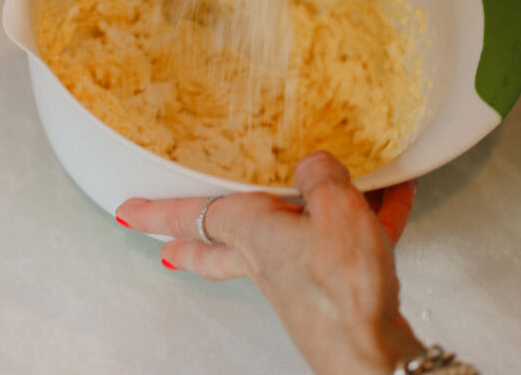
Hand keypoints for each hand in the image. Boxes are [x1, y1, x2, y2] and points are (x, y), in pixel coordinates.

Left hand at [116, 152, 422, 374]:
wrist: (376, 357)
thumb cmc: (345, 289)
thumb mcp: (333, 207)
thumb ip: (319, 174)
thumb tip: (313, 164)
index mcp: (253, 235)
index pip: (193, 214)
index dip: (158, 211)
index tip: (127, 210)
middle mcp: (268, 261)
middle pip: (216, 249)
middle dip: (189, 242)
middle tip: (165, 244)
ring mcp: (298, 281)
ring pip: (284, 243)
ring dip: (294, 217)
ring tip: (308, 197)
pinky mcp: (334, 294)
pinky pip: (345, 246)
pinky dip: (366, 222)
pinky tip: (393, 200)